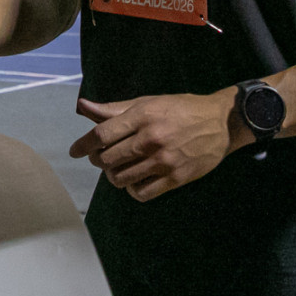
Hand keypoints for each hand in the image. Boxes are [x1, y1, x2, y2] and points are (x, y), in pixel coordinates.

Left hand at [68, 91, 238, 201]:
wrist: (220, 123)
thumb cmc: (181, 109)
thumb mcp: (148, 102)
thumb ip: (114, 109)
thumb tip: (82, 107)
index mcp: (143, 116)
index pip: (102, 134)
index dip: (83, 144)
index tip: (75, 150)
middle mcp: (152, 139)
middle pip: (108, 159)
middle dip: (99, 160)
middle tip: (102, 157)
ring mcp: (164, 161)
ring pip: (121, 178)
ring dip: (114, 175)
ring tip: (119, 168)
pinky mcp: (176, 178)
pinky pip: (141, 192)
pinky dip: (132, 189)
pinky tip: (135, 180)